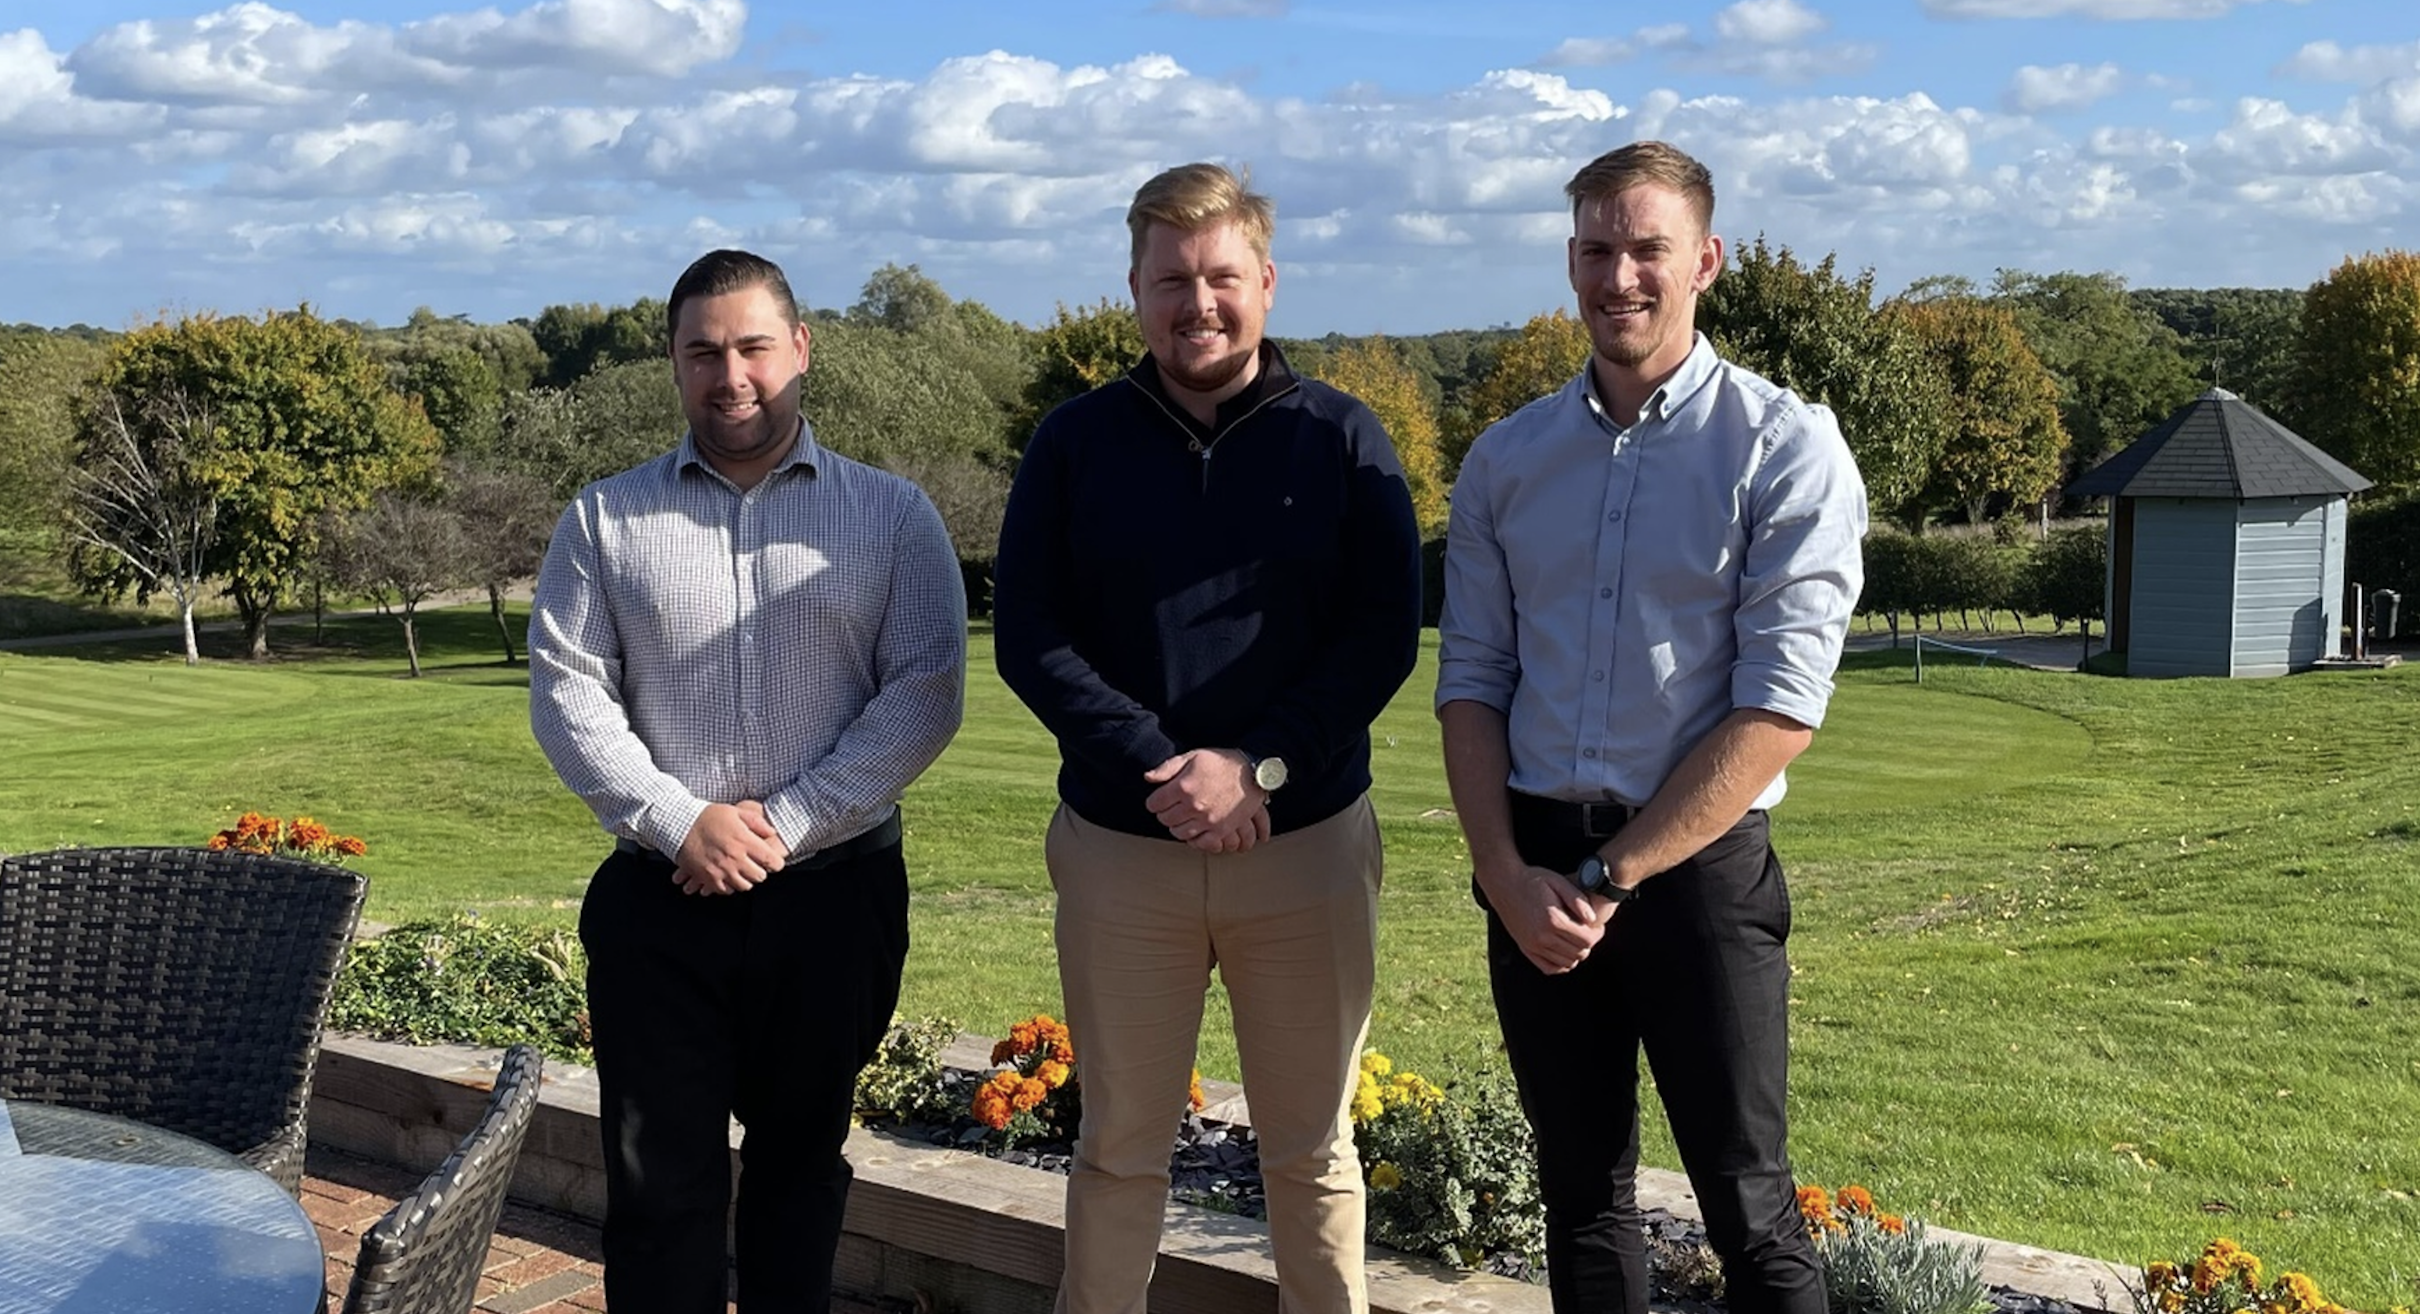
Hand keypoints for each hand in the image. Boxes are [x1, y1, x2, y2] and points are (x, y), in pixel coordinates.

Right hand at [674, 801, 786, 894]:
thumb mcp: (736, 811)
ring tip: (742, 869)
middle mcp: (734, 858)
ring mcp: (721, 870)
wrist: (679, 824)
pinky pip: (726, 891)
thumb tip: (772, 832)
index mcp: (744, 841)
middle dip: (761, 871)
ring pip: (744, 886)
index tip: (773, 861)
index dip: (776, 862)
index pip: (771, 861)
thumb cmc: (708, 816)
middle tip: (756, 864)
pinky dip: (729, 886)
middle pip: (760, 876)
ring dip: (746, 879)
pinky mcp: (708, 878)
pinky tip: (728, 875)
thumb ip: (757, 822)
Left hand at [1144, 750, 1263, 850]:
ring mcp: (1207, 820)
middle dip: (1165, 813)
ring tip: (1183, 817)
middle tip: (1171, 807)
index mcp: (1183, 787)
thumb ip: (1168, 768)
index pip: (1154, 804)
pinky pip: (1199, 842)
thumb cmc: (1222, 762)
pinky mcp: (1221, 830)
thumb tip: (1148, 778)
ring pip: (1179, 833)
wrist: (1252, 773)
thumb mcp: (1193, 756)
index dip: (1155, 801)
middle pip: (1165, 819)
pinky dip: (1194, 838)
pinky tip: (1195, 828)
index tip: (1159, 799)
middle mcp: (1193, 806)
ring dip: (1177, 826)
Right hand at [1476, 862, 1603, 974]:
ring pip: (1567, 962)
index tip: (1596, 926)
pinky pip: (1549, 968)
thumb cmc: (1531, 880)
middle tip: (1587, 930)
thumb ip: (1577, 899)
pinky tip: (1563, 950)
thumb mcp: (1557, 881)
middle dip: (1588, 942)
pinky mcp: (1526, 949)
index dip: (1597, 934)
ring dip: (1576, 952)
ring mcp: (1533, 945)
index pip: (1587, 939)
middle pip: (1579, 952)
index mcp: (1553, 920)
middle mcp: (1543, 937)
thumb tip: (1592, 918)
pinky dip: (1561, 964)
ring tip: (1575, 937)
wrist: (1504, 884)